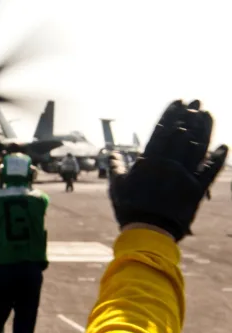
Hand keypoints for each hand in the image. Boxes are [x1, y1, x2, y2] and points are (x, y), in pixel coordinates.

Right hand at [109, 100, 226, 240]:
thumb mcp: (116, 186)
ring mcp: (185, 176)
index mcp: (150, 162)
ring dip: (205, 130)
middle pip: (182, 135)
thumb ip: (115, 167)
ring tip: (208, 115)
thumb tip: (111, 154)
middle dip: (190, 116)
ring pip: (198, 147)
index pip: (163, 131)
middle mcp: (169, 164)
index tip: (179, 102)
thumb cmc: (129, 208)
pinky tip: (224, 146)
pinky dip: (218, 158)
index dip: (172, 115)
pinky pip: (210, 171)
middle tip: (197, 102)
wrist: (148, 230)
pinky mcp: (197, 190)